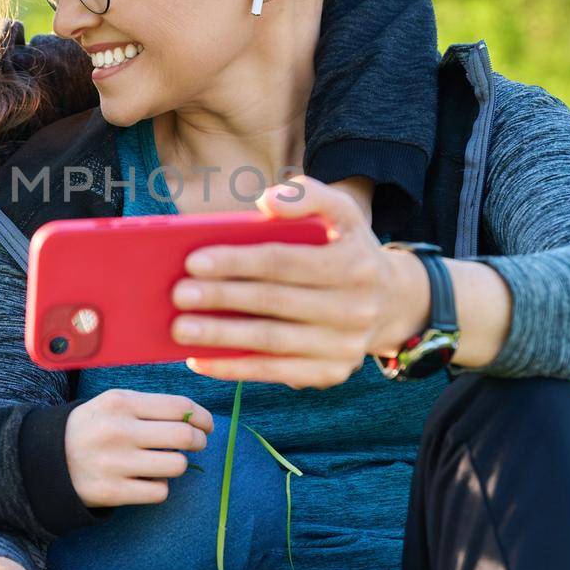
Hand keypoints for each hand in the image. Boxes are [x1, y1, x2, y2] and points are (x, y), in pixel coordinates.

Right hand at [64, 388, 213, 506]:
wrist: (49, 458)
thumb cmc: (95, 427)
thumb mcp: (114, 403)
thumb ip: (152, 406)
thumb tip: (197, 419)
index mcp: (121, 402)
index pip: (179, 406)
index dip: (202, 417)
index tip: (206, 425)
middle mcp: (119, 431)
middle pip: (184, 436)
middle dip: (199, 441)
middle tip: (196, 443)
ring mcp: (116, 463)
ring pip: (177, 466)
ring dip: (178, 464)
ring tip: (166, 461)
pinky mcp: (113, 492)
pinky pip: (160, 492)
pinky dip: (159, 487)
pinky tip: (147, 479)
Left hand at [171, 174, 429, 388]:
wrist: (392, 302)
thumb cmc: (348, 248)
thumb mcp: (342, 212)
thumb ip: (308, 197)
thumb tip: (266, 202)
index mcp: (353, 263)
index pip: (284, 261)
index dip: (237, 261)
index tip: (193, 261)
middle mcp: (353, 307)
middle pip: (273, 302)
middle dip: (221, 299)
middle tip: (178, 294)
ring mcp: (343, 345)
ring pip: (271, 341)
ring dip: (221, 337)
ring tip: (180, 328)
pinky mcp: (330, 372)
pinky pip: (275, 372)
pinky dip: (234, 368)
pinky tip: (199, 359)